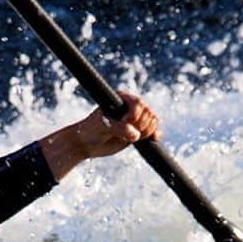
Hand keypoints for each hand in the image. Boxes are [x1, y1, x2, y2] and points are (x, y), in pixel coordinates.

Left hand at [40, 91, 161, 180]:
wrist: (87, 143)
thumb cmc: (92, 130)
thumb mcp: (103, 126)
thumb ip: (119, 128)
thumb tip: (136, 135)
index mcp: (122, 98)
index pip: (138, 102)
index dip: (135, 116)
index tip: (124, 124)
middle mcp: (131, 107)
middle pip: (149, 113)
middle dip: (141, 125)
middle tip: (126, 133)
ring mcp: (136, 119)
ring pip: (153, 121)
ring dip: (147, 131)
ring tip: (131, 138)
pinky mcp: (139, 131)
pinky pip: (154, 131)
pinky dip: (155, 135)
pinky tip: (152, 139)